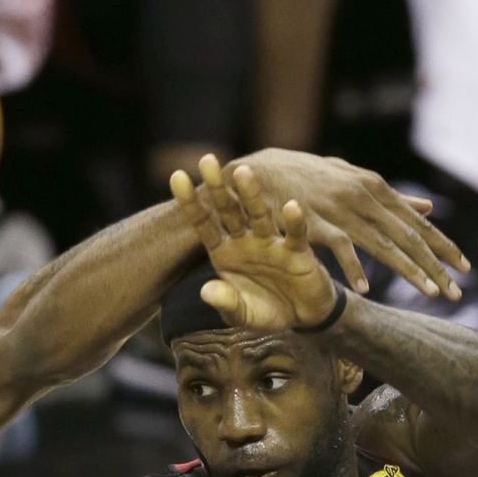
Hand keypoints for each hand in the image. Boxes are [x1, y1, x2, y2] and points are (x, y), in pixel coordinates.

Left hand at [172, 165, 337, 331]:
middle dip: (218, 187)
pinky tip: (291, 206)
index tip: (177, 176)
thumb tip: (206, 291)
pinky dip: (294, 221)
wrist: (300, 317)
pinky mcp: (297, 251)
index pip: (203, 224)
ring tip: (244, 172)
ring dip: (252, 194)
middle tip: (207, 159)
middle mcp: (245, 241)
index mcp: (224, 252)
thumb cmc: (265, 311)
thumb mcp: (241, 314)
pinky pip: (294, 234)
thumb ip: (225, 303)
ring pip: (259, 214)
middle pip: (228, 210)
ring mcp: (270, 243)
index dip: (190, 203)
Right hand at [208, 151, 466, 299]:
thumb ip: (391, 198)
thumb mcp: (351, 181)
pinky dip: (352, 268)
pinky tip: (366, 289)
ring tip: (430, 292)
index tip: (465, 268)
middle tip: (457, 293)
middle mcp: (364, 196)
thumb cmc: (304, 179)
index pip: (418, 223)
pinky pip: (340, 248)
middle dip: (437, 265)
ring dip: (410, 271)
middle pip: (409, 236)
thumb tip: (428, 206)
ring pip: (384, 244)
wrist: (257, 174)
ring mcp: (341, 209)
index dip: (443, 246)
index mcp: (375, 188)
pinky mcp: (315, 223)